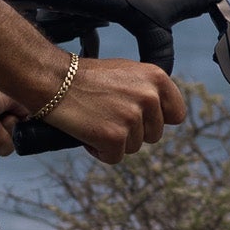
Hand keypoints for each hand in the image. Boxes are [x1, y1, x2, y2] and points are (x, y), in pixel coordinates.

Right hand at [41, 58, 185, 164]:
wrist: (53, 79)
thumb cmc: (85, 76)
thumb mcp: (125, 72)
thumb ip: (147, 90)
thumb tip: (161, 113)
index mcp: (156, 78)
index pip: (176, 114)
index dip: (156, 120)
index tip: (141, 119)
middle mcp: (149, 97)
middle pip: (154, 135)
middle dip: (132, 131)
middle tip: (107, 116)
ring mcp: (132, 118)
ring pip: (134, 147)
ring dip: (114, 141)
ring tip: (95, 120)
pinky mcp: (115, 137)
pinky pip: (114, 157)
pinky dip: (99, 151)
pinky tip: (87, 133)